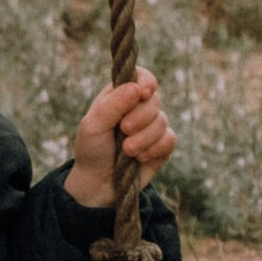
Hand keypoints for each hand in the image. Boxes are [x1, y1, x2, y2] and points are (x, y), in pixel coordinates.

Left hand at [65, 67, 175, 208]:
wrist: (97, 183)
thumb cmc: (91, 149)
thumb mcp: (93, 125)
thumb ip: (113, 104)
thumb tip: (137, 88)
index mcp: (120, 95)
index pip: (142, 77)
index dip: (147, 82)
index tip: (143, 93)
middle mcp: (138, 107)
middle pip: (154, 100)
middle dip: (140, 118)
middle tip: (123, 131)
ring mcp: (152, 126)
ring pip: (163, 121)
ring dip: (144, 138)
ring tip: (127, 151)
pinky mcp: (161, 146)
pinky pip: (170, 140)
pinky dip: (154, 149)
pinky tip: (140, 158)